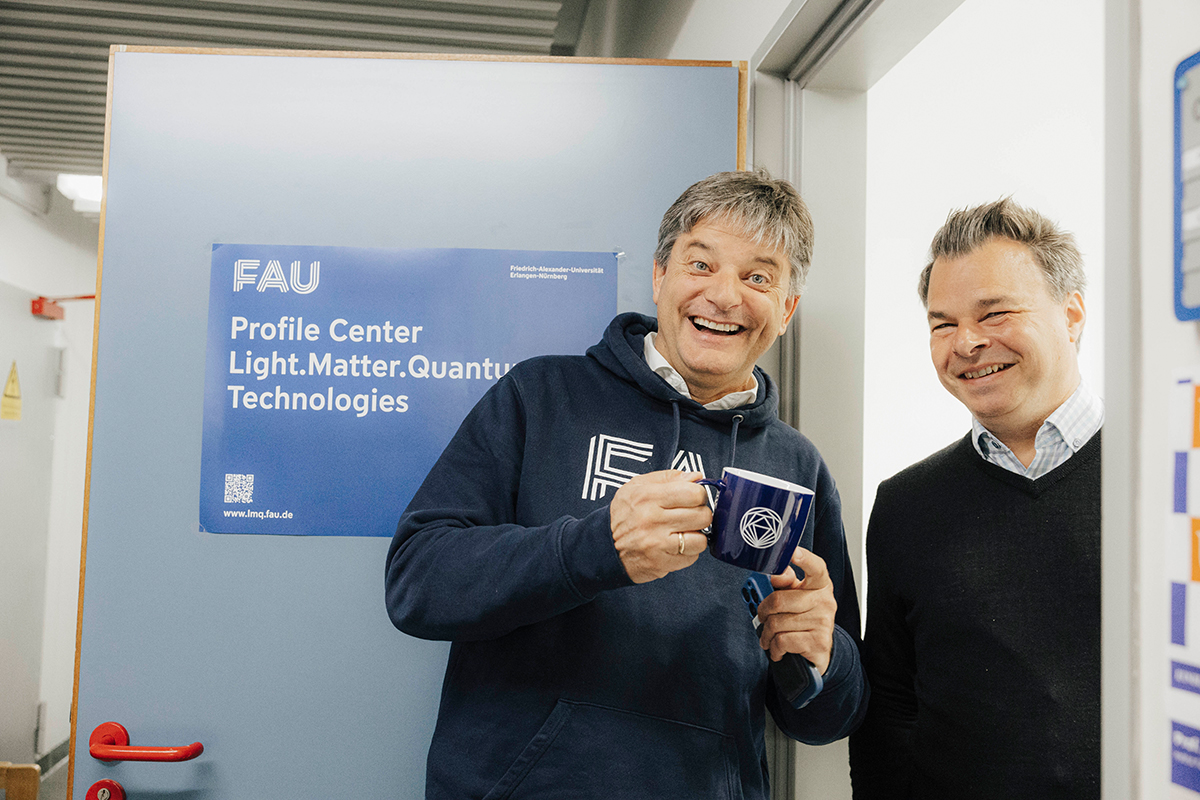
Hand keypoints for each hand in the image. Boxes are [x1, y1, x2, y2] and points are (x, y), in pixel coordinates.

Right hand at [609, 471, 711, 583]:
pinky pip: (691, 557)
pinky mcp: (660, 563)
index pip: (694, 492)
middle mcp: (652, 519)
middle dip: (700, 515)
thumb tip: (696, 477)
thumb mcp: (637, 486)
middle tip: (690, 516)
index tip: (693, 498)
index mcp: (648, 496)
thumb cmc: (624, 514)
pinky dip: (688, 552)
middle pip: (702, 516)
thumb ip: (668, 478)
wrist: (603, 546)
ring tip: (684, 532)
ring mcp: (657, 543)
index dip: (699, 495)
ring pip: (700, 539)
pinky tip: (675, 546)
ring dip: (696, 536)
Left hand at [756, 548, 836, 674]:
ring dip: (766, 633)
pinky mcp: (818, 642)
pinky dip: (774, 647)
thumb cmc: (803, 618)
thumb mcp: (796, 597)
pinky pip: (782, 641)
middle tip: (761, 617)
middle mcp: (825, 601)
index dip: (804, 559)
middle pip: (779, 600)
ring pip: (777, 623)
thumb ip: (786, 583)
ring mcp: (823, 622)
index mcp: (820, 584)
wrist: (818, 651)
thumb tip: (776, 572)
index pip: (816, 567)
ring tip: (768, 636)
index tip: (793, 552)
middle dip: (763, 612)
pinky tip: (777, 648)